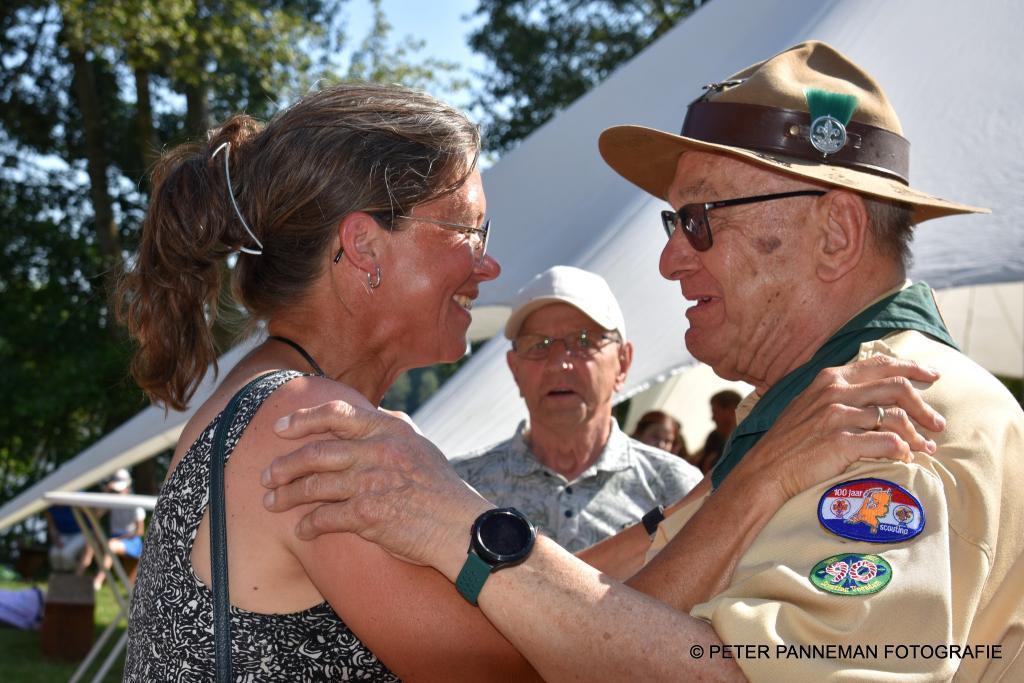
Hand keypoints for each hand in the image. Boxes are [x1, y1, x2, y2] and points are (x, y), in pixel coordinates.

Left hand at [260, 401, 492, 578]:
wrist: (460, 527)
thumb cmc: (439, 488)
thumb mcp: (418, 445)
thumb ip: (388, 428)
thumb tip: (362, 415)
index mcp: (389, 429)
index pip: (337, 414)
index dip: (303, 419)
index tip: (280, 429)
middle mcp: (378, 451)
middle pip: (316, 452)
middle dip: (284, 465)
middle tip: (267, 476)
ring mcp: (371, 483)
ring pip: (314, 486)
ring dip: (287, 496)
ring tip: (271, 503)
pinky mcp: (368, 516)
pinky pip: (325, 518)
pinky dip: (308, 525)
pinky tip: (301, 530)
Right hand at [736, 354, 944, 504]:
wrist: (767, 469)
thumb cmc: (790, 440)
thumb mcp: (810, 404)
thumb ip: (839, 392)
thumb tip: (874, 391)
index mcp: (830, 378)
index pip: (881, 363)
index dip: (912, 367)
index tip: (933, 376)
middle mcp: (836, 391)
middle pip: (897, 387)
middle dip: (925, 406)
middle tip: (938, 423)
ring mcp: (838, 416)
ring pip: (896, 417)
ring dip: (918, 434)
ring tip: (928, 447)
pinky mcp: (840, 442)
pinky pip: (887, 442)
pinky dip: (902, 450)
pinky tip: (905, 457)